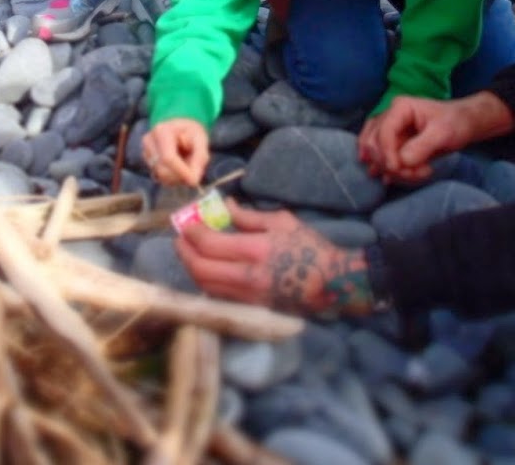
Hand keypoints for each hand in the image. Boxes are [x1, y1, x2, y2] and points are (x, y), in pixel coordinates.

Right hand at [143, 118, 209, 186]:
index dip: (181, 172)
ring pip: (161, 176)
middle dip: (180, 175)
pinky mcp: (147, 161)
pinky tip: (179, 168)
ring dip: (177, 177)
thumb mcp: (201, 140)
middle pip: (163, 170)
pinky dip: (172, 178)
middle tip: (194, 169)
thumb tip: (193, 180)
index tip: (194, 180)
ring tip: (186, 165)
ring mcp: (146, 152)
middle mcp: (149, 141)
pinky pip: (160, 177)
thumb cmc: (191, 132)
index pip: (168, 158)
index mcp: (162, 131)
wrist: (180, 127)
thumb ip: (200, 158)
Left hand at [174, 200, 374, 317]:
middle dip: (184, 253)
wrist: (333, 282)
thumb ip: (248, 216)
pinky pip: (219, 296)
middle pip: (200, 269)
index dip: (191, 234)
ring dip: (192, 269)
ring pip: (206, 286)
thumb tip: (225, 206)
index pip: (209, 245)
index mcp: (255, 250)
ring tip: (190, 253)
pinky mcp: (253, 307)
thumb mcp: (281, 221)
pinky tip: (208, 270)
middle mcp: (248, 277)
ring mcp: (249, 296)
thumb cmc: (310, 247)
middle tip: (181, 239)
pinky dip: (207, 282)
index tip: (186, 224)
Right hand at [364, 92, 514, 184]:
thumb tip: (402, 162)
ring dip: (390, 169)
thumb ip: (422, 146)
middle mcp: (389, 117)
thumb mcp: (442, 133)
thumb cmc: (455, 123)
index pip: (383, 131)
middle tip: (414, 174)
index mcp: (400, 108)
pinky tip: (398, 178)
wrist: (463, 125)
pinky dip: (389, 171)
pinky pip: (382, 159)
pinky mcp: (393, 144)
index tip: (397, 170)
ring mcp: (390, 131)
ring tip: (413, 175)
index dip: (386, 153)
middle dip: (390, 162)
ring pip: (375, 153)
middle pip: (374, 143)